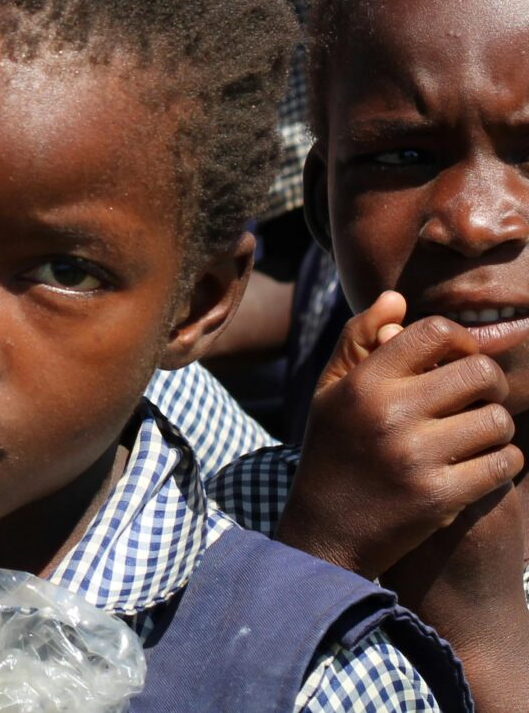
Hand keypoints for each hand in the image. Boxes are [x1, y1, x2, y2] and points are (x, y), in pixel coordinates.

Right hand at [279, 292, 526, 578]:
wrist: (326, 531)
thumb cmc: (333, 453)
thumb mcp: (331, 393)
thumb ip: (358, 342)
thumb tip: (395, 299)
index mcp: (364, 382)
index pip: (436, 332)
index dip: (461, 342)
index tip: (459, 363)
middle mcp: (389, 412)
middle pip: (480, 373)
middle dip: (490, 387)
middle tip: (478, 402)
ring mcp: (416, 456)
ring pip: (499, 421)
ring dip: (497, 430)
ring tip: (477, 439)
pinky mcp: (441, 496)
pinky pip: (504, 464)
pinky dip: (503, 464)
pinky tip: (482, 468)